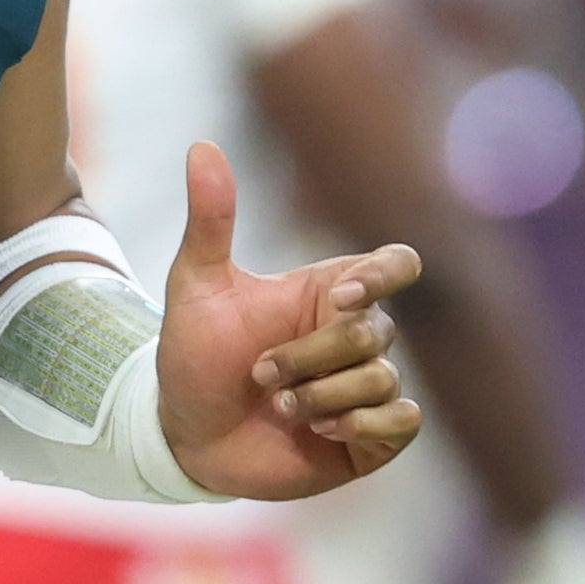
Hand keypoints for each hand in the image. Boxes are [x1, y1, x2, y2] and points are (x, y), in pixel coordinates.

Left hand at [155, 142, 423, 498]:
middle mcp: (356, 335)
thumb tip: (201, 145)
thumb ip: (209, 220)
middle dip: (309, 356)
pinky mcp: (372, 438)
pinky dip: (361, 425)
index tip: (342, 297)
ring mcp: (366, 386)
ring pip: (382, 379)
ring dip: (321, 396)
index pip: (395, 264)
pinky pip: (403, 421)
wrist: (181, 436)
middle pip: (374, 332)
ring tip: (279, 406)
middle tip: (259, 374)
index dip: (383, 275)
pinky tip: (320, 429)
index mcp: (329, 291)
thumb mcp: (195, 286)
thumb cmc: (193, 355)